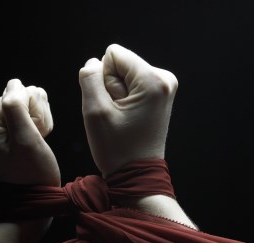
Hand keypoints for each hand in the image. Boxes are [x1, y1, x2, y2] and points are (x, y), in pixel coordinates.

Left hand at [0, 79, 59, 185]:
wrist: (36, 194)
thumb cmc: (32, 171)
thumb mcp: (25, 138)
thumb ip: (17, 107)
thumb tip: (15, 84)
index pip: (18, 91)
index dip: (33, 111)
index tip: (31, 135)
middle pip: (24, 94)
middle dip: (36, 116)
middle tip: (34, 140)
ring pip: (32, 102)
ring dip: (40, 121)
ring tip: (35, 142)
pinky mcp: (11, 126)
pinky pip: (33, 112)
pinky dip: (40, 125)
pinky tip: (36, 141)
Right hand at [78, 43, 177, 176]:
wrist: (137, 176)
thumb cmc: (117, 149)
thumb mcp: (95, 112)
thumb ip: (89, 79)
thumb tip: (93, 63)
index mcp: (154, 79)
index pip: (113, 54)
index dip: (104, 80)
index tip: (113, 107)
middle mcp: (164, 79)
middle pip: (120, 64)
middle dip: (111, 89)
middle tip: (118, 117)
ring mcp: (164, 88)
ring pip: (123, 76)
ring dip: (116, 98)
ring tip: (122, 121)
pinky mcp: (159, 97)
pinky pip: (130, 87)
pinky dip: (123, 103)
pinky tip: (127, 121)